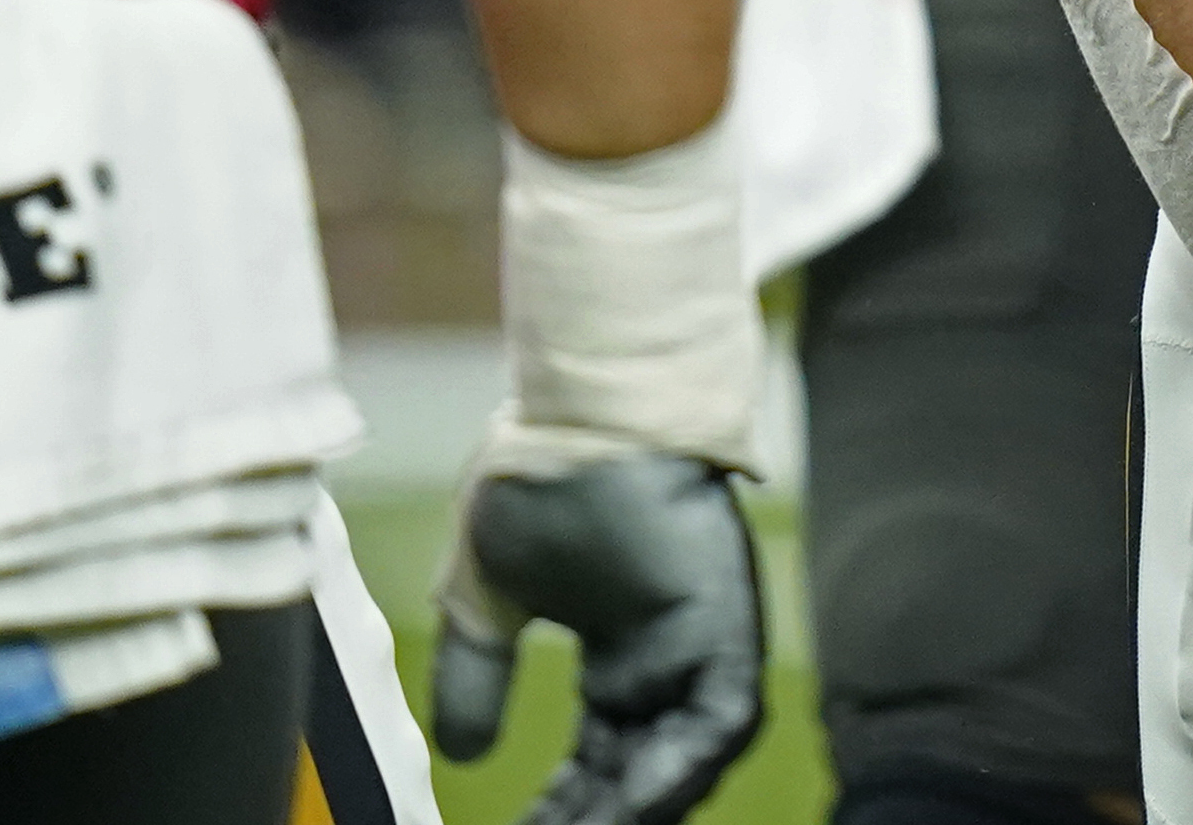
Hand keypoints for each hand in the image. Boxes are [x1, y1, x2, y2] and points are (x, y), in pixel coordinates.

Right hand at [432, 449, 764, 824]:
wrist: (581, 409)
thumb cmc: (540, 480)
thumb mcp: (489, 597)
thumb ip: (478, 675)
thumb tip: (463, 754)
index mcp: (624, 655)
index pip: (600, 763)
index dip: (565, 809)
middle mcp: (668, 660)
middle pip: (641, 773)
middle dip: (597, 819)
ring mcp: (704, 643)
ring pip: (687, 761)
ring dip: (640, 807)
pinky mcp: (729, 624)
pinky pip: (720, 718)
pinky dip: (683, 767)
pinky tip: (637, 801)